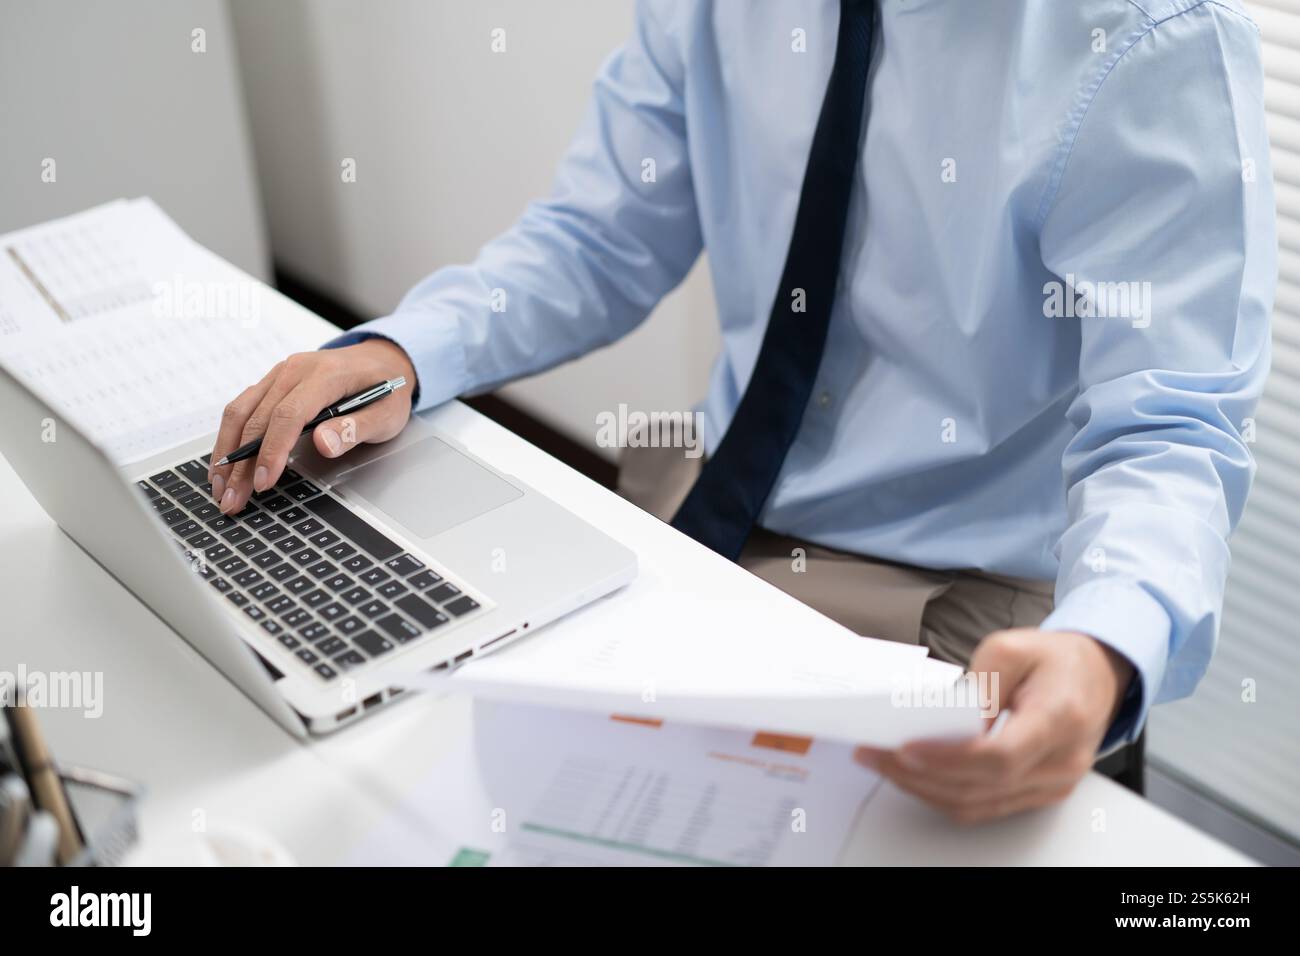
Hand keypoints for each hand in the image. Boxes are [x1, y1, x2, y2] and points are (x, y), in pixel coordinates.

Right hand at [209, 339, 416, 512]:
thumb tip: (323, 443)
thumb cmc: (386, 389)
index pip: (289, 414)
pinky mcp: (271, 383)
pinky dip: (229, 437)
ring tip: (220, 488)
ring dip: (226, 452)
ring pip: (240, 412)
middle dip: (241, 463)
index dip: (273, 450)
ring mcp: (279, 374)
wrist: (381, 361)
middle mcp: (295, 370)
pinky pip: (242, 407)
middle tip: (232, 499)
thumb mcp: (387, 414)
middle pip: (257, 417)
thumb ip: (357, 428)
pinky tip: (225, 463)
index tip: (264, 482)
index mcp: (325, 375)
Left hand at [854, 629, 1133, 823]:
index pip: (999, 757)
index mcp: (1059, 718)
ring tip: (884, 764)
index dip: (947, 759)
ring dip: (924, 789)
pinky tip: (915, 776)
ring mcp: (1053, 784)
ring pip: (979, 804)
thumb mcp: (1014, 646)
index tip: (906, 748)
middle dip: (919, 774)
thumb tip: (947, 720)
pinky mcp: (1040, 792)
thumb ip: (981, 682)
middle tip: (876, 754)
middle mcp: (1061, 761)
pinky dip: (945, 795)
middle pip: (981, 787)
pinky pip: (987, 806)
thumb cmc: (1057, 659)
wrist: (1097, 674)